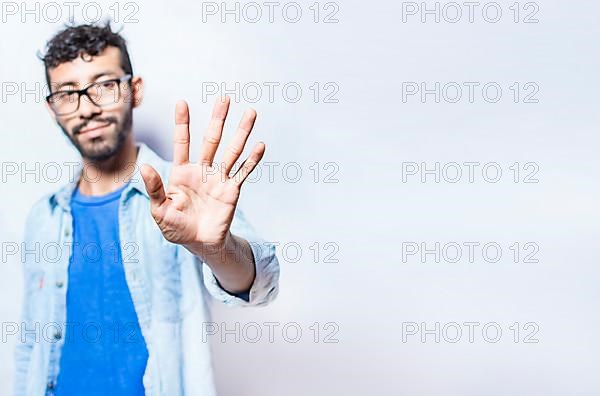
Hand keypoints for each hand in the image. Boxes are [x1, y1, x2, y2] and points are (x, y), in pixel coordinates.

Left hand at [140, 96, 264, 254]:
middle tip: (225, 98)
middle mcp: (202, 171)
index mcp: (182, 173)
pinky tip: (260, 145)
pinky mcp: (232, 190)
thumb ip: (154, 188)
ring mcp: (219, 179)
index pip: (182, 143)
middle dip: (218, 119)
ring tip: (250, 113)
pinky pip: (243, 172)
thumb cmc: (177, 228)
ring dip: (241, 132)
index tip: (182, 102)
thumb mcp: (159, 210)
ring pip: (231, 151)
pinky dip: (252, 159)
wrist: (199, 244)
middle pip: (211, 140)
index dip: (182, 123)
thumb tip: (143, 167)